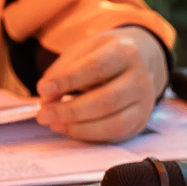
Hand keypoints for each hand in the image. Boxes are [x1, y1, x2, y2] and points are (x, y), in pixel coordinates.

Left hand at [35, 27, 169, 142]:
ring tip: (53, 123)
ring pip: (113, 122)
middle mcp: (140, 78)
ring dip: (78, 126)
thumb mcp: (84, 50)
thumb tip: (47, 98)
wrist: (137, 62)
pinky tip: (68, 128)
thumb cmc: (103, 56)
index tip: (42, 89)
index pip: (96, 67)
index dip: (68, 80)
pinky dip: (88, 134)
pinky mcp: (139, 122)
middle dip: (70, 110)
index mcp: (125, 51)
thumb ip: (63, 70)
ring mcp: (144, 102)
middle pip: (106, 100)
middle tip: (42, 114)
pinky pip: (114, 134)